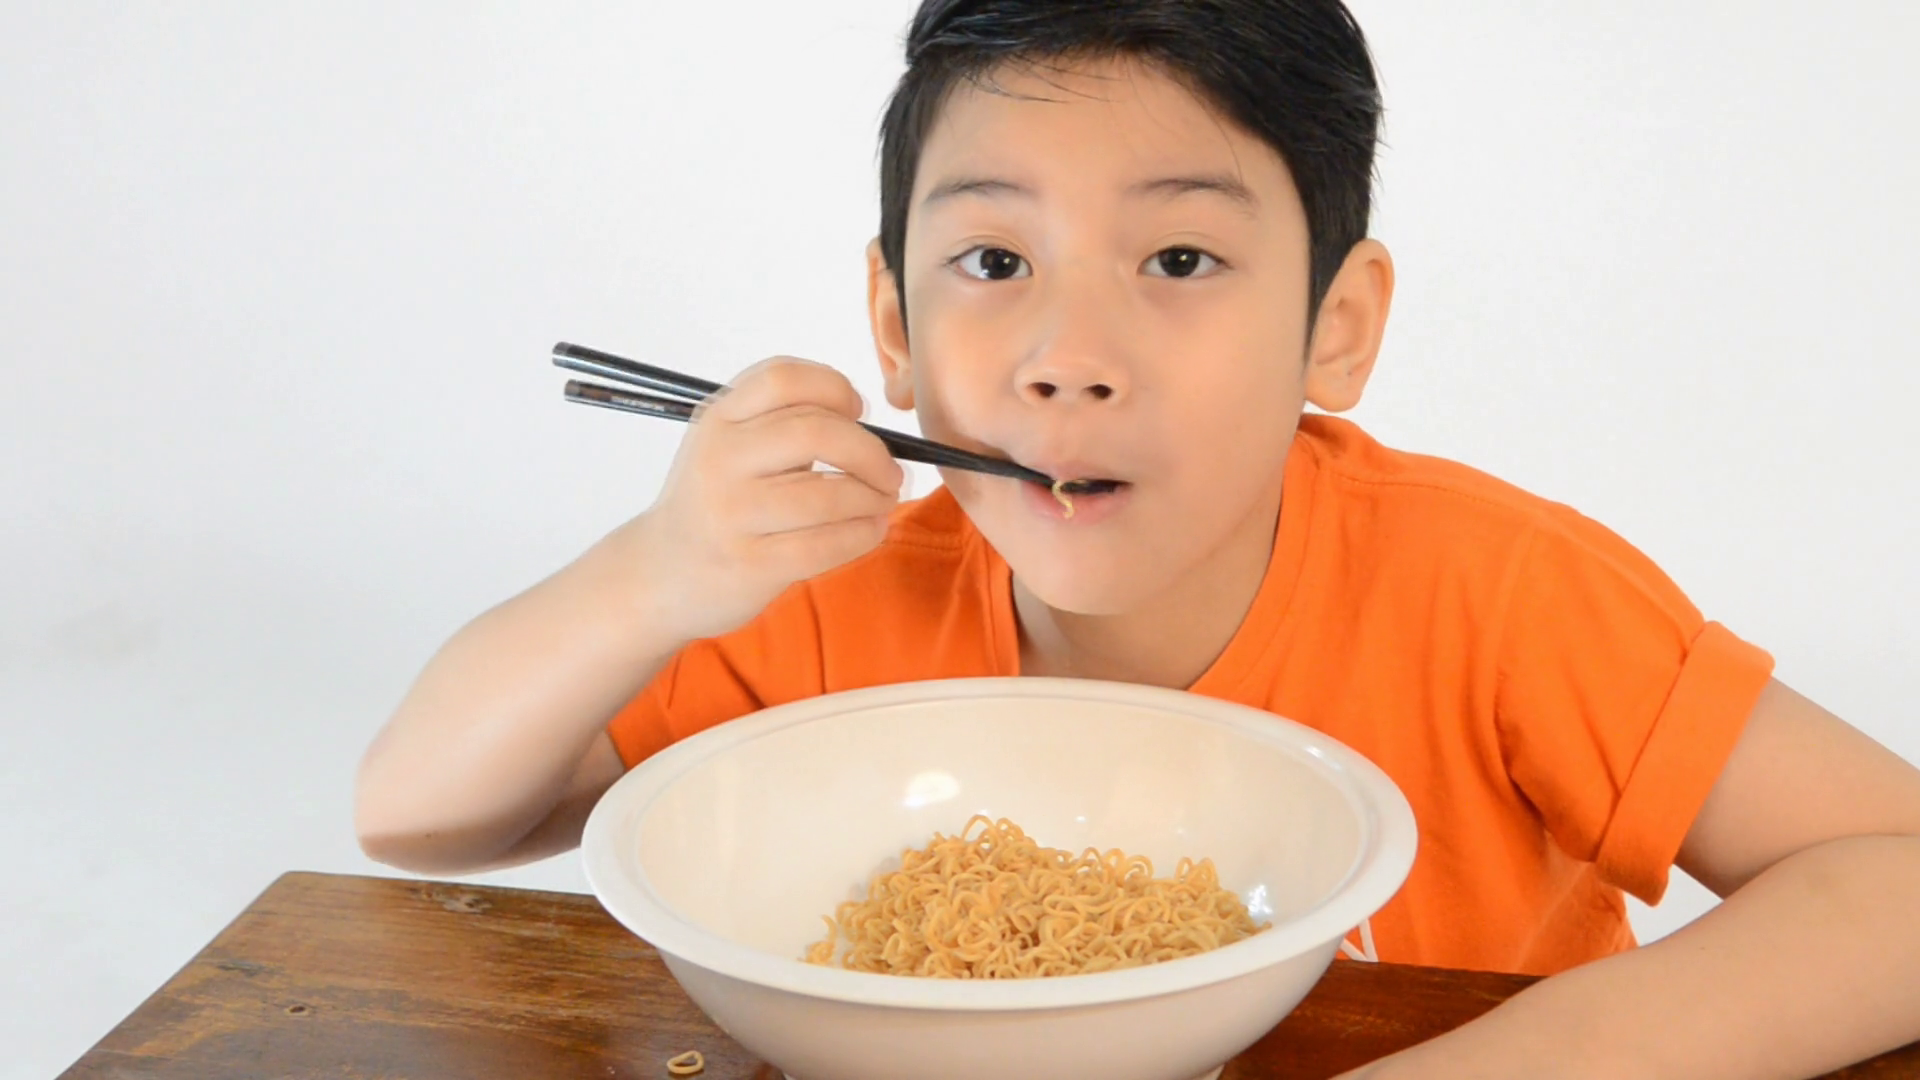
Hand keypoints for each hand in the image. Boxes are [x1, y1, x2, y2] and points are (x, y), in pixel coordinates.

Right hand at [613, 357, 904, 642]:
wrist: (661, 574)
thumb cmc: (715, 503)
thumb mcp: (727, 446)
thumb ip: (781, 424)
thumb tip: (865, 424)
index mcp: (718, 419)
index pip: (784, 379)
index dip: (834, 386)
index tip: (858, 411)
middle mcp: (720, 460)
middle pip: (815, 432)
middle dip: (870, 451)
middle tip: (889, 471)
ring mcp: (732, 514)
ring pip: (826, 495)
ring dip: (872, 498)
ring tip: (884, 503)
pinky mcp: (749, 564)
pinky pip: (824, 545)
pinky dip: (862, 535)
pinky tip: (871, 531)